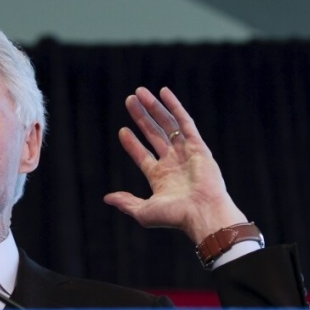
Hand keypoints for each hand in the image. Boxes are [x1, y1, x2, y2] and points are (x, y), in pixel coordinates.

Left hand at [103, 87, 246, 243]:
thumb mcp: (144, 211)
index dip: (132, 143)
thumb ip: (126, 202)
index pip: (143, 155)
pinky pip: (184, 122)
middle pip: (154, 134)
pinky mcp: (198, 146)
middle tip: (129, 100)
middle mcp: (173, 163)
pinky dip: (174, 107)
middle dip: (141, 117)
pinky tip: (163, 93)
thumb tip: (107, 198)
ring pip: (167, 124)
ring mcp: (186, 153)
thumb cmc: (175, 216)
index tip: (122, 130)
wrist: (202, 213)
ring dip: (153, 108)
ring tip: (139, 92)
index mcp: (161, 177)